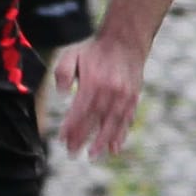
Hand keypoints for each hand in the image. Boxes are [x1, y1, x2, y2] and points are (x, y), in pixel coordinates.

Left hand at [53, 35, 147, 158]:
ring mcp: (123, 96)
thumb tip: (62, 94)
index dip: (71, 126)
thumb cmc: (95, 50)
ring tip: (93, 155)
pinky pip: (126, 120)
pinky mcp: (133, 98)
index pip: (80, 110)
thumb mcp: (73, 54)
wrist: (125, 41)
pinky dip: (121, 135)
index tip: (62, 139)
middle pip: (94, 120)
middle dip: (82, 138)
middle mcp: (110, 91)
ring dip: (102, 141)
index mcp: (93, 81)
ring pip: (112, 123)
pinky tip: (114, 148)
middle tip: (72, 152)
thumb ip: (63, 73)